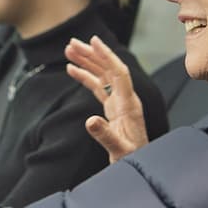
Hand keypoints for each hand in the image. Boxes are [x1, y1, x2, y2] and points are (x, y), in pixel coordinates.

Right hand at [64, 36, 148, 162]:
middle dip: (91, 54)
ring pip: (102, 75)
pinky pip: (98, 87)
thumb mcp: (119, 150)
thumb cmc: (132, 158)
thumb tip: (89, 121)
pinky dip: (85, 76)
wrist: (138, 166)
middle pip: (109, 69)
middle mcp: (125, 99)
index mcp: (129, 104)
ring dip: (87, 62)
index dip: (106, 56)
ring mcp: (119, 102)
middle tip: (72, 43)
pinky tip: (72, 69)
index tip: (93, 41)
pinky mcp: (112, 108)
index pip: (119, 73)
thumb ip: (105, 135)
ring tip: (69, 51)